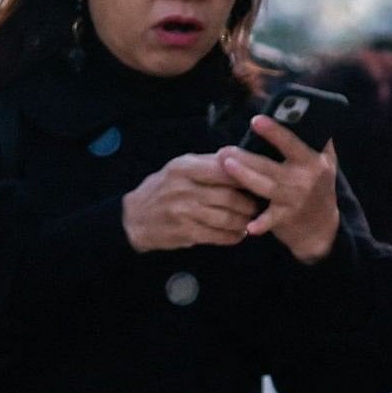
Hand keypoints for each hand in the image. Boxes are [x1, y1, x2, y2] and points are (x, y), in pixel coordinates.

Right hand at [122, 154, 261, 252]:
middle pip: (230, 196)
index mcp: (185, 168)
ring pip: (226, 218)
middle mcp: (184, 189)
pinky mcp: (184, 233)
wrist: (133, 218)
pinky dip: (232, 237)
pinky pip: (217, 236)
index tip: (259, 181)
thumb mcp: (180, 167)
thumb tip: (238, 156)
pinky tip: (238, 234)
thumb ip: (208, 163)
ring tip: (249, 220)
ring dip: (243, 222)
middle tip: (257, 206)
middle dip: (249, 203)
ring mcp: (184, 212)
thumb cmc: (162, 189)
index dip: (247, 176)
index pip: (226, 170)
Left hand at [214, 119, 343, 261]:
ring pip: (264, 186)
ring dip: (243, 176)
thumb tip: (307, 110)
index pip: (292, 143)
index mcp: (313, 161)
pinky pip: (269, 219)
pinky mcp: (286, 218)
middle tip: (224, 150)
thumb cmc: (318, 185)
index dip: (274, 132)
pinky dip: (260, 223)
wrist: (322, 225)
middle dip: (245, 157)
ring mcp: (294, 199)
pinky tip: (248, 226)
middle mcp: (304, 179)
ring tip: (225, 164)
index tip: (255, 120)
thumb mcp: (325, 161)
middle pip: (270, 166)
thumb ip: (318, 139)